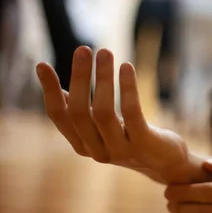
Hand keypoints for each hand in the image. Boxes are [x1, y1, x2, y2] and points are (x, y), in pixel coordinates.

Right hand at [36, 46, 201, 183]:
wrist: (167, 164)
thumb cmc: (133, 139)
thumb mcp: (106, 128)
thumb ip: (85, 114)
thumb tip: (63, 90)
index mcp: (83, 145)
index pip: (59, 117)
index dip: (50, 91)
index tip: (42, 65)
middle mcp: (97, 151)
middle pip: (79, 112)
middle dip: (80, 78)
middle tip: (83, 49)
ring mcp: (120, 150)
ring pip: (103, 112)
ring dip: (103, 79)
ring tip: (105, 52)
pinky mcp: (144, 144)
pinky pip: (132, 113)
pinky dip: (127, 88)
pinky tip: (127, 67)